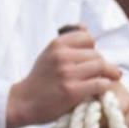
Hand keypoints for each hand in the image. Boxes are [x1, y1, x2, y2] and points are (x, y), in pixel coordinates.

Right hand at [6, 28, 123, 127]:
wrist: (23, 102)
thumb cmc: (40, 79)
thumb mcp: (48, 54)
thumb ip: (67, 42)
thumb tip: (85, 26)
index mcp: (56, 45)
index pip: (88, 38)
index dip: (90, 49)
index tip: (87, 59)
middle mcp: (61, 56)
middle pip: (97, 54)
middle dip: (99, 65)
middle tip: (94, 75)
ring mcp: (67, 73)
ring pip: (101, 67)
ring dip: (105, 75)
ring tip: (99, 82)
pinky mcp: (72, 91)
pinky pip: (100, 84)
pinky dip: (104, 87)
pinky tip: (98, 91)